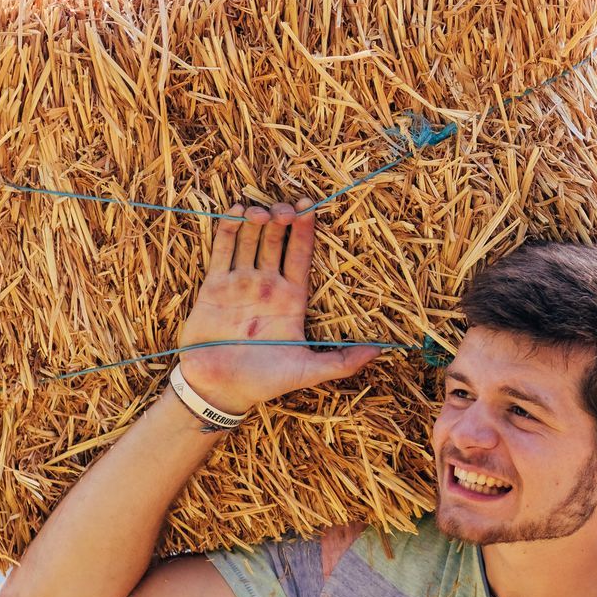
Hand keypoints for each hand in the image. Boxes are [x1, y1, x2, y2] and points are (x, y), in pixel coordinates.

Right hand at [175, 198, 379, 413]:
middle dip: (281, 218)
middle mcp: (267, 285)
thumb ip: (343, 361)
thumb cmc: (264, 382)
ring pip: (251, 239)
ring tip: (260, 211)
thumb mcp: (308, 371)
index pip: (301, 254)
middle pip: (277, 239)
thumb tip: (381, 350)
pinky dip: (228, 229)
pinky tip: (235, 211)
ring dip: (256, 219)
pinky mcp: (214, 285)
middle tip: (284, 208)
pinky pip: (223, 250)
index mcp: (292, 298)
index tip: (310, 205)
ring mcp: (240, 282)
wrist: (219, 390)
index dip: (306, 228)